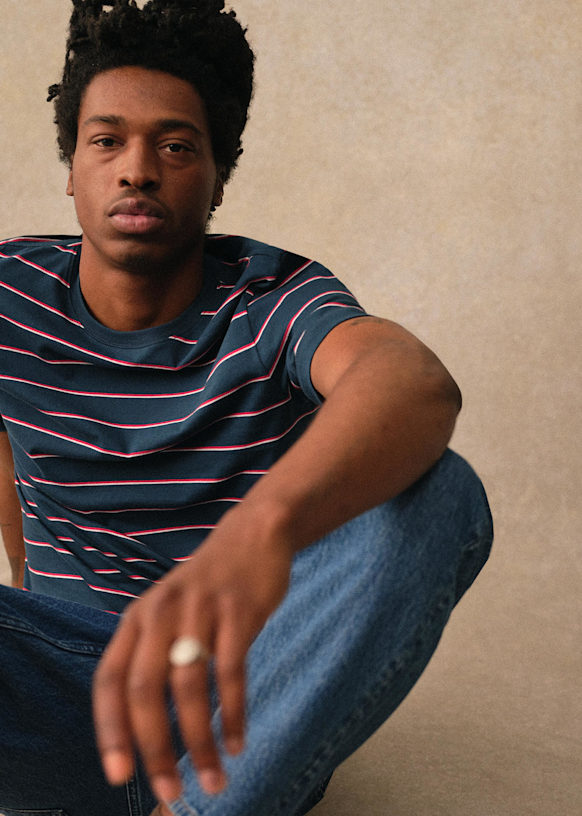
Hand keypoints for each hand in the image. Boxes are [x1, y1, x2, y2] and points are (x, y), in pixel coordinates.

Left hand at [92, 508, 292, 803]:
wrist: (253, 536)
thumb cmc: (207, 588)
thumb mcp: (167, 612)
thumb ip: (153, 658)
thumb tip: (145, 731)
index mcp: (137, 618)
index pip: (109, 679)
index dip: (110, 730)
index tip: (119, 776)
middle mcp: (161, 612)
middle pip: (146, 689)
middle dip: (156, 747)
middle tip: (171, 790)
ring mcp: (200, 609)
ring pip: (190, 686)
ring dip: (200, 740)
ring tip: (214, 778)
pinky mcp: (239, 610)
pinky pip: (232, 671)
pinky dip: (234, 713)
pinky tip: (238, 742)